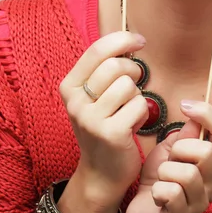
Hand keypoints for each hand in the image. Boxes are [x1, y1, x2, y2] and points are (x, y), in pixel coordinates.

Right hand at [58, 31, 148, 206]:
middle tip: (134, 86)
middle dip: (134, 71)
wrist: (100, 174)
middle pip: (116, 66)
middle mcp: (75, 102)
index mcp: (69, 86)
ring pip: (129, 86)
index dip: (123, 39)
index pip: (98, 49)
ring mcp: (91, 119)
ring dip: (137, 96)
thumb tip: (131, 39)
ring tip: (128, 111)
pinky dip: (142, 114)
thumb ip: (105, 69)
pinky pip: (140, 106)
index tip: (140, 41)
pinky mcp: (110, 134)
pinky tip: (132, 126)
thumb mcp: (95, 96)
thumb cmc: (104, 126)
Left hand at [125, 100, 211, 212]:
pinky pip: (172, 194)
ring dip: (166, 171)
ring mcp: (202, 202)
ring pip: (188, 174)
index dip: (206, 114)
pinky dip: (158, 190)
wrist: (146, 209)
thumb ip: (188, 132)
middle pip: (206, 152)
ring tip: (163, 178)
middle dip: (180, 149)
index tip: (185, 105)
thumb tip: (196, 114)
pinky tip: (157, 195)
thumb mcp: (173, 146)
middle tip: (170, 158)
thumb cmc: (163, 174)